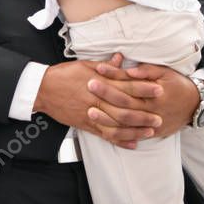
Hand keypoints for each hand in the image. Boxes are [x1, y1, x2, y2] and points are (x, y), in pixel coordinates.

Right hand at [34, 53, 163, 149]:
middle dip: (144, 112)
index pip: (126, 85)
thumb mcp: (84, 65)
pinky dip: (119, 140)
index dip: (143, 88)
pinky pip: (105, 135)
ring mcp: (92, 114)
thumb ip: (105, 66)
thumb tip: (121, 59)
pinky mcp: (86, 124)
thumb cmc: (64, 75)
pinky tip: (132, 144)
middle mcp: (97, 99)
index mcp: (99, 82)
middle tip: (160, 115)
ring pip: (117, 124)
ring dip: (135, 129)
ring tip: (150, 131)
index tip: (158, 89)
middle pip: (125, 107)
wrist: (43, 89)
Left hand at [91, 59, 199, 138]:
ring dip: (107, 118)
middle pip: (124, 103)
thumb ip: (147, 71)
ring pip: (126, 124)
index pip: (129, 84)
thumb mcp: (165, 73)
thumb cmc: (178, 84)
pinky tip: (105, 130)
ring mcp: (152, 124)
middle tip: (89, 86)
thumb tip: (130, 69)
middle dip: (105, 95)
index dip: (113, 76)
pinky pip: (133, 136)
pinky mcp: (153, 133)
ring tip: (91, 112)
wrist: (196, 105)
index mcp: (154, 93)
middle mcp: (152, 110)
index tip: (97, 69)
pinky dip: (119, 135)